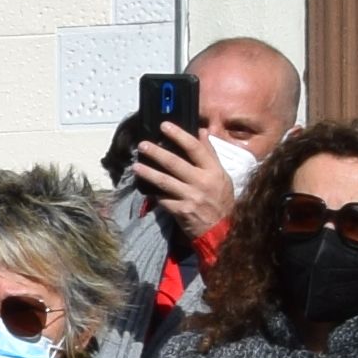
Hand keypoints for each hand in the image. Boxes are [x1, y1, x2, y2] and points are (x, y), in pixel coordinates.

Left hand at [130, 121, 239, 248]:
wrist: (222, 230)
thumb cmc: (221, 201)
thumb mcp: (222, 176)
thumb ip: (210, 154)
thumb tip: (202, 131)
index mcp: (214, 171)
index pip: (195, 148)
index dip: (179, 135)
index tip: (164, 126)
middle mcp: (202, 182)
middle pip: (175, 163)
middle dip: (156, 152)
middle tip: (142, 145)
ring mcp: (191, 197)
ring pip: (165, 181)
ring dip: (148, 173)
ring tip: (136, 166)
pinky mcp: (181, 211)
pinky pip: (163, 199)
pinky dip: (153, 193)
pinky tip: (144, 187)